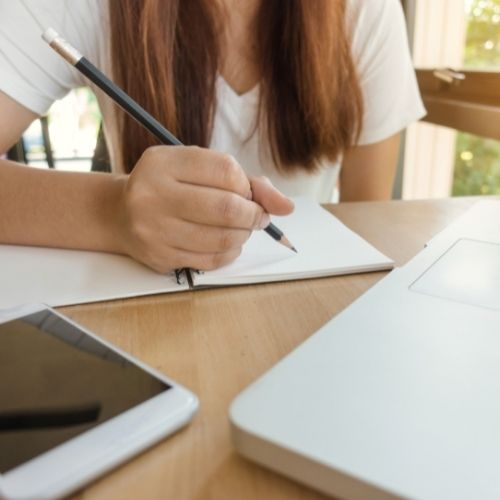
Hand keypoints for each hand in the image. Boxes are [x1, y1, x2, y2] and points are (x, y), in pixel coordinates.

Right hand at [116, 146, 293, 272]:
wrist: (121, 214)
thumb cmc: (169, 187)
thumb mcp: (197, 168)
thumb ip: (245, 181)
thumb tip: (286, 206)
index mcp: (164, 162)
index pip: (226, 170)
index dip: (248, 186)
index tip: (249, 193)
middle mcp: (153, 194)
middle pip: (228, 208)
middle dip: (254, 215)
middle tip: (256, 216)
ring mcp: (153, 229)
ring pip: (223, 238)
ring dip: (244, 235)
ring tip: (241, 228)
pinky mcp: (159, 256)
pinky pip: (211, 260)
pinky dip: (230, 252)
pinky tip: (226, 243)